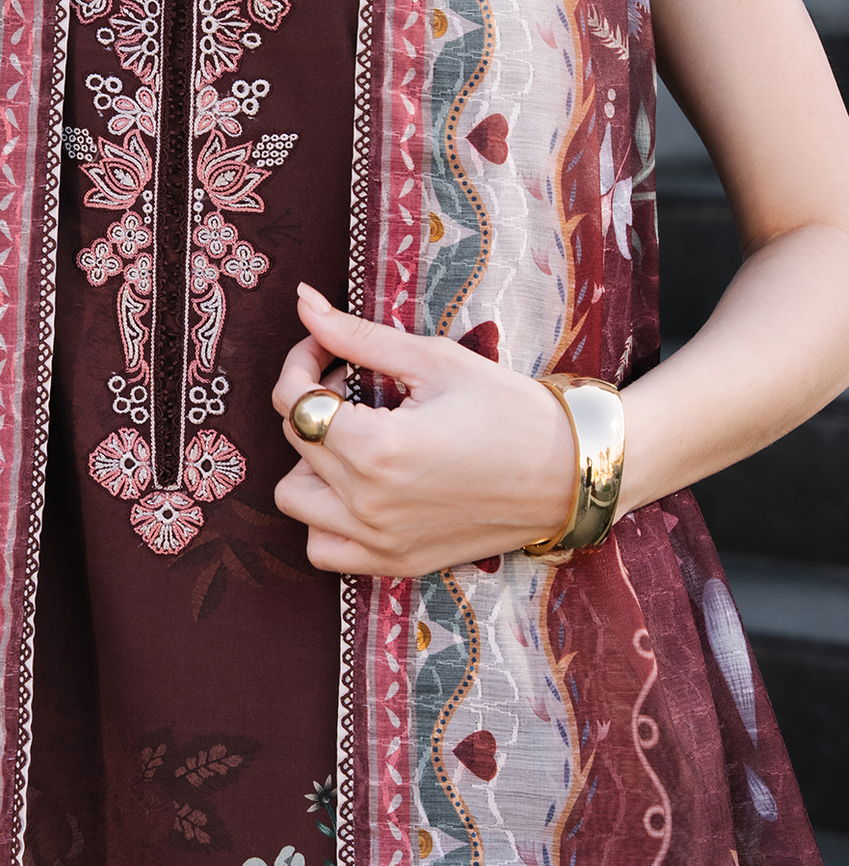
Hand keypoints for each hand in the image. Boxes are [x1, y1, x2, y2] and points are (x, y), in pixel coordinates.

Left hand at [271, 284, 575, 577]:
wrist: (571, 473)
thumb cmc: (511, 410)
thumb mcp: (435, 360)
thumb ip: (358, 335)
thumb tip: (303, 302)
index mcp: (376, 450)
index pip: (293, 400)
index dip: (302, 361)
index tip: (327, 347)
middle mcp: (368, 505)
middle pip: (297, 441)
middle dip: (313, 399)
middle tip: (356, 382)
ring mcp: (379, 542)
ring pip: (295, 500)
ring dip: (310, 463)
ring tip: (356, 437)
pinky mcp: (396, 562)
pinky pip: (325, 548)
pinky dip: (326, 518)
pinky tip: (359, 487)